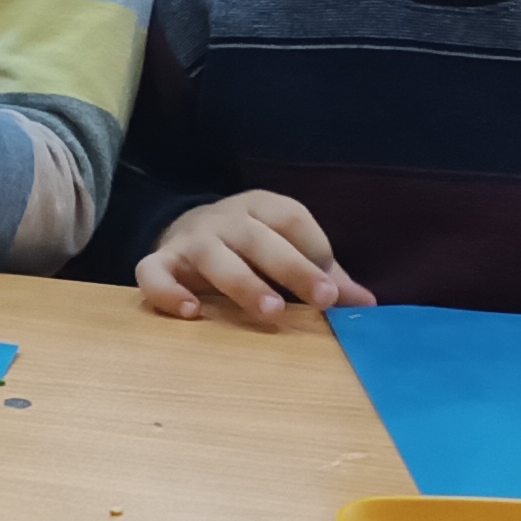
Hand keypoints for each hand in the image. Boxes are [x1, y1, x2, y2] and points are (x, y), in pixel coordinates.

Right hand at [134, 188, 376, 321]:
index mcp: (260, 207)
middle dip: (292, 268)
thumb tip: (367, 304)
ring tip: (271, 313)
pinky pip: (154, 272)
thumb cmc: (247, 248)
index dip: (315, 250)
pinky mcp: (160, 261)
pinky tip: (192, 313)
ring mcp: (190, 240)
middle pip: (258, 238)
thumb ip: (323, 274)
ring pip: (214, 256)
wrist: (181, 231)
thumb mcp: (283, 248)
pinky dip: (168, 291)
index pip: (291, 218)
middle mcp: (224, 219)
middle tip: (323, 299)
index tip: (335, 289)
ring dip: (244, 284)